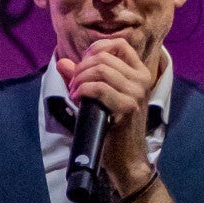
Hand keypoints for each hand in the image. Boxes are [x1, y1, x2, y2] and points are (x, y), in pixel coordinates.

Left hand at [65, 36, 157, 198]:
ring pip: (101, 70)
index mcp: (139, 73)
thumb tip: (61, 62)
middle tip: (73, 85)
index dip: (95, 49)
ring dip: (79, 80)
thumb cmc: (110, 127)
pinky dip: (82, 90)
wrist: (125, 158)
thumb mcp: (95, 97)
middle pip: (104, 57)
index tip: (82, 65)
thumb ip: (80, 78)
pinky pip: (99, 88)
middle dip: (81, 68)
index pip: (119, 44)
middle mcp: (142, 80)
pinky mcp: (128, 108)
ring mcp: (137, 93)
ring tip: (75, 93)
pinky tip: (78, 99)